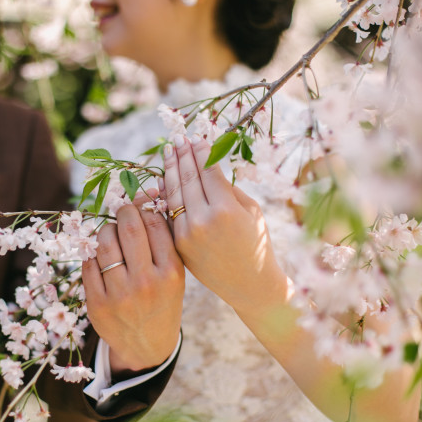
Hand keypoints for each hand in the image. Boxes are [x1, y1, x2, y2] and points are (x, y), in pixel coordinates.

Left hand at [82, 192, 183, 375]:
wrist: (148, 346)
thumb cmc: (162, 301)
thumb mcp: (174, 275)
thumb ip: (163, 242)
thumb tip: (145, 198)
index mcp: (172, 273)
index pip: (156, 225)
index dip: (145, 209)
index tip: (140, 206)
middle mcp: (147, 283)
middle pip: (129, 229)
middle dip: (123, 212)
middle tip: (122, 211)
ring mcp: (120, 295)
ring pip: (105, 244)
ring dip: (105, 230)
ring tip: (110, 232)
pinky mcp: (98, 305)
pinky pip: (88, 265)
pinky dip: (92, 253)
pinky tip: (99, 254)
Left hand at [162, 135, 288, 313]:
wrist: (249, 284)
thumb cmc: (256, 243)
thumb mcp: (251, 211)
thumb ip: (227, 188)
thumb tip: (205, 165)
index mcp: (226, 209)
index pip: (208, 170)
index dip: (201, 151)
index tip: (195, 137)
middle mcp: (203, 220)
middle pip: (188, 178)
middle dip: (182, 155)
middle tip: (177, 138)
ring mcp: (187, 234)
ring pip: (173, 194)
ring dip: (170, 170)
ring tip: (168, 152)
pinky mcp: (178, 245)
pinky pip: (169, 213)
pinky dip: (166, 194)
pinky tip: (165, 179)